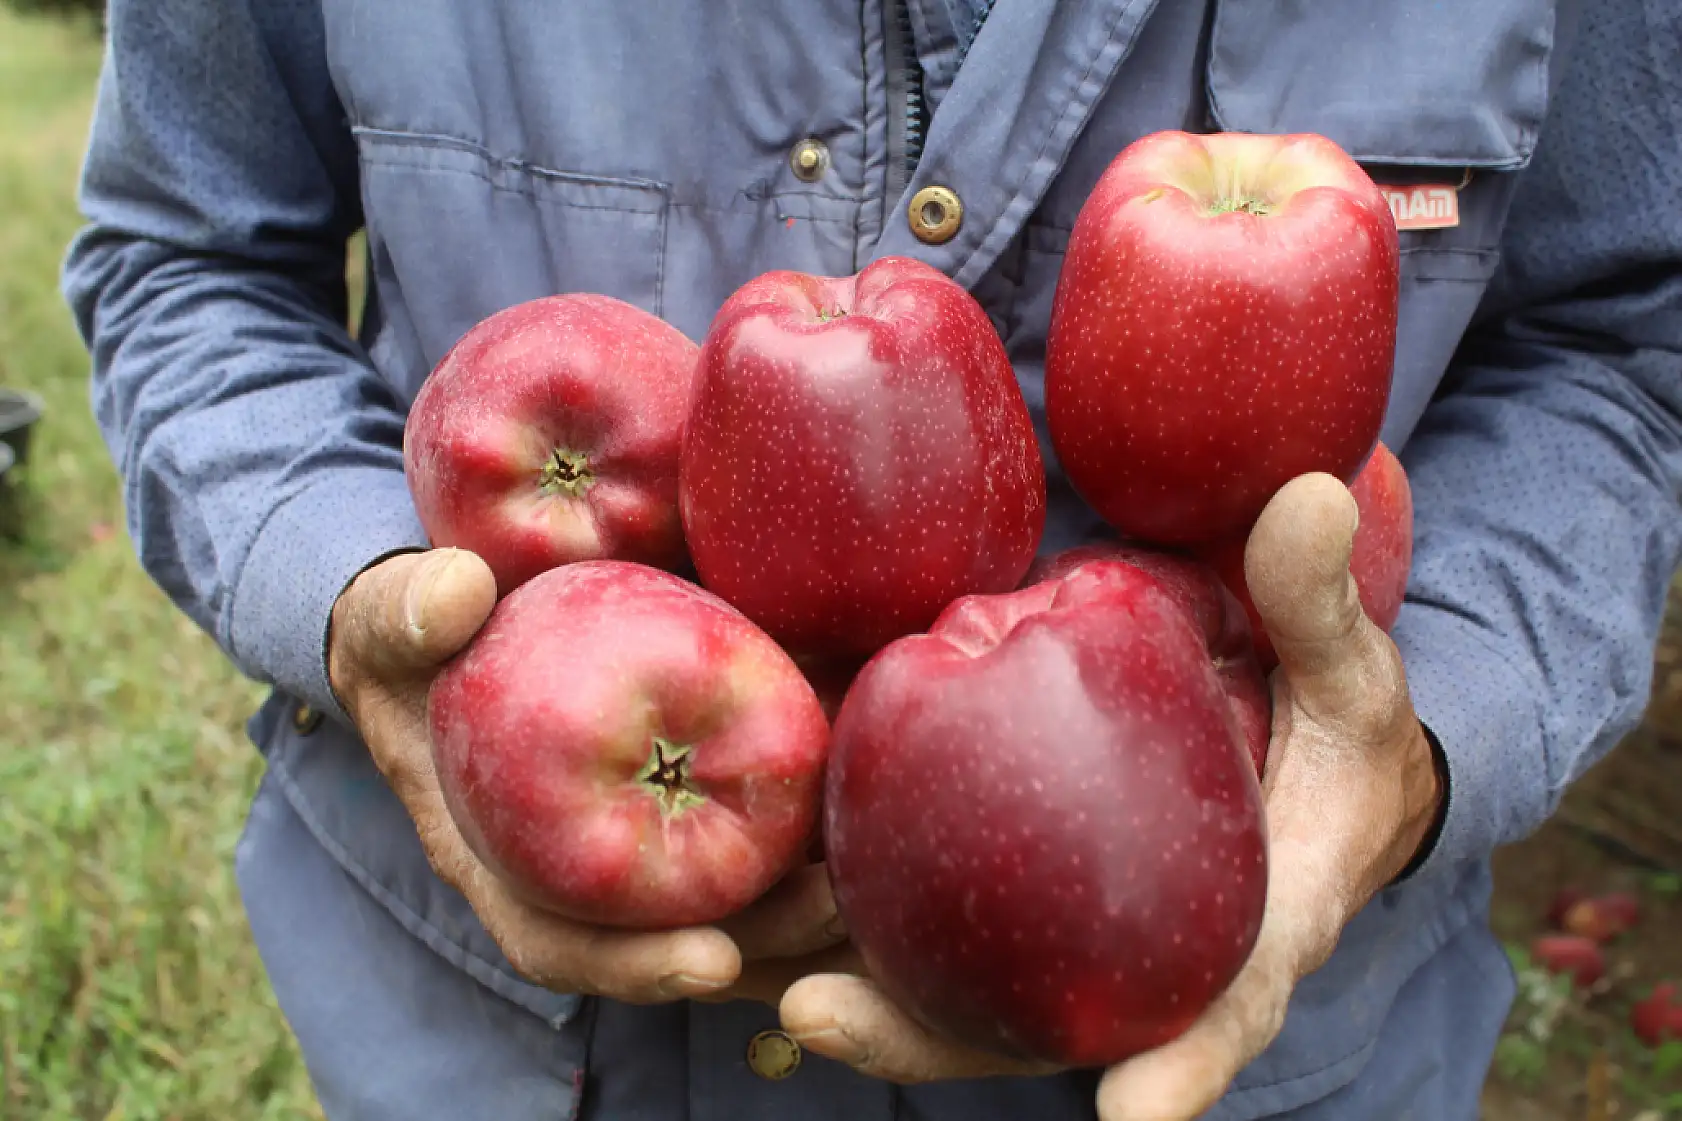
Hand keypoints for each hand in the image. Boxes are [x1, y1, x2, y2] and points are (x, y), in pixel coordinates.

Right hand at [327, 547, 846, 1004]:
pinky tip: (884, 810)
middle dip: (763, 945)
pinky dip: (816, 837)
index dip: (635, 966)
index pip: (566, 942)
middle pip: (676, 940)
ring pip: (733, 905)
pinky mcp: (689, 792)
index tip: (712, 961)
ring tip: (883, 881)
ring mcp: (639, 841)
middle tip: (837, 913)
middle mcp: (579, 873)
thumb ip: (407, 610)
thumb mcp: (396, 619)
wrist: (460, 624)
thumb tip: (454, 594)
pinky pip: (758, 837)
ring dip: (808, 908)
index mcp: (501, 861)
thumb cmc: (420, 637)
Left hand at [777, 473, 1445, 1114]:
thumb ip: (1317, 601)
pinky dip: (844, 932)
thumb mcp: (1346, 670)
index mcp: (1257, 928)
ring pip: (959, 1001)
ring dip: (853, 1000)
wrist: (1297, 765)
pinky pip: (928, 934)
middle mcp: (1150, 967)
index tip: (1134, 1112)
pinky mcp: (1019, 904)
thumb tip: (1307, 494)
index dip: (1185, 1066)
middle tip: (818, 1019)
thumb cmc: (1331, 731)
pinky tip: (754, 897)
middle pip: (1038, 1033)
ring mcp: (1074, 947)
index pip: (1227, 1010)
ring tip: (745, 972)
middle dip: (927, 1040)